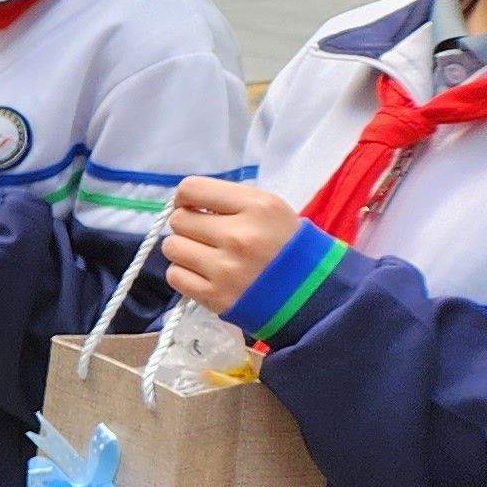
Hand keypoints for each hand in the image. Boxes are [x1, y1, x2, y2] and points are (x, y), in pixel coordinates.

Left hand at [163, 176, 306, 315]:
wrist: (314, 295)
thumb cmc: (289, 247)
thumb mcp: (270, 210)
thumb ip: (228, 202)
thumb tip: (184, 203)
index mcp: (257, 207)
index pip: (191, 189)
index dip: (186, 198)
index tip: (193, 207)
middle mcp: (239, 235)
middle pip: (179, 220)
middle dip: (189, 226)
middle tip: (207, 236)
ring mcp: (225, 269)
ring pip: (171, 247)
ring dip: (185, 250)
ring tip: (208, 256)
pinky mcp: (215, 296)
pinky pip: (175, 275)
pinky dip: (185, 274)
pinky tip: (206, 274)